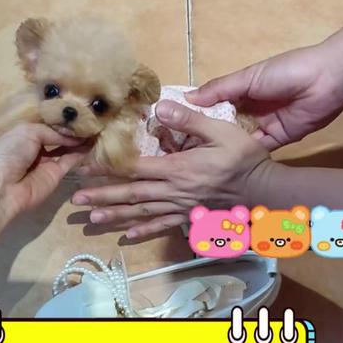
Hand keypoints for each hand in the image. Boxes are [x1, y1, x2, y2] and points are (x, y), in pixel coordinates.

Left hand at [0, 123, 87, 223]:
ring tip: (96, 128)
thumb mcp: (28, 131)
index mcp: (24, 133)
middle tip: (92, 120)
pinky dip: (81, 153)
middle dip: (72, 130)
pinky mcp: (55, 176)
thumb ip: (52, 131)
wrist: (1, 187)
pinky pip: (70, 161)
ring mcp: (46, 162)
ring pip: (67, 148)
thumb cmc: (9, 151)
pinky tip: (93, 142)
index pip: (47, 124)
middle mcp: (36, 147)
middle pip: (58, 136)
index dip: (61, 119)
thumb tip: (72, 134)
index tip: (80, 112)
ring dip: (79, 140)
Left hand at [72, 101, 269, 238]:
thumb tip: (159, 107)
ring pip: (142, 213)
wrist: (266, 191)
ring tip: (92, 219)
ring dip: (116, 215)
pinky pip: (162, 226)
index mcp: (178, 169)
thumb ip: (189, 119)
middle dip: (103, 196)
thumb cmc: (244, 157)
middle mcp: (174, 191)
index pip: (135, 168)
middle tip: (76, 199)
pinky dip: (143, 231)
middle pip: (132, 195)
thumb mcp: (221, 130)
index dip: (108, 168)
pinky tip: (127, 235)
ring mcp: (181, 207)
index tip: (85, 167)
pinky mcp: (189, 218)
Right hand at [187, 44, 342, 150]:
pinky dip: (243, 154)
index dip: (196, 113)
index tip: (174, 123)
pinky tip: (225, 162)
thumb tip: (188, 98)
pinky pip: (257, 149)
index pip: (213, 103)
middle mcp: (250, 108)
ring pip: (238, 138)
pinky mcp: (277, 139)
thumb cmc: (284, 71)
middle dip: (207, 133)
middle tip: (182, 147)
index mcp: (241, 89)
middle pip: (224, 124)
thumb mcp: (247, 77)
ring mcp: (263, 124)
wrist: (324, 81)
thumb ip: (219, 89)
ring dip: (223, 146)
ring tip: (198, 157)